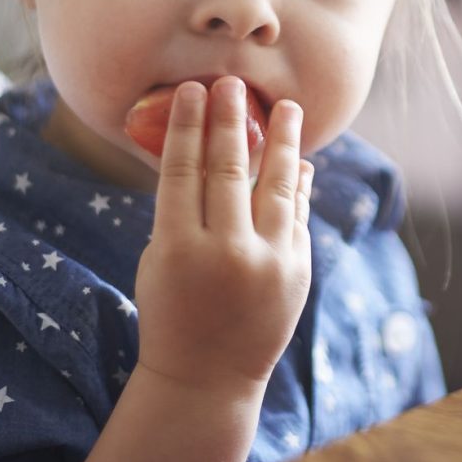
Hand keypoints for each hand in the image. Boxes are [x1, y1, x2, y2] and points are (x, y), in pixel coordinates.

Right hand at [133, 77, 312, 394]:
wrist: (207, 377)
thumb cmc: (172, 311)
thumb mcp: (161, 261)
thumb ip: (183, 211)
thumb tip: (211, 154)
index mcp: (177, 249)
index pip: (183, 172)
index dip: (188, 127)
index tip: (194, 91)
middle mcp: (226, 253)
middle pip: (229, 170)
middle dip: (231, 121)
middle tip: (233, 83)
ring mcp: (268, 262)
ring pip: (278, 186)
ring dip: (283, 142)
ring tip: (288, 107)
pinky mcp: (297, 271)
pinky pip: (298, 215)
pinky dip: (299, 186)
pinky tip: (300, 160)